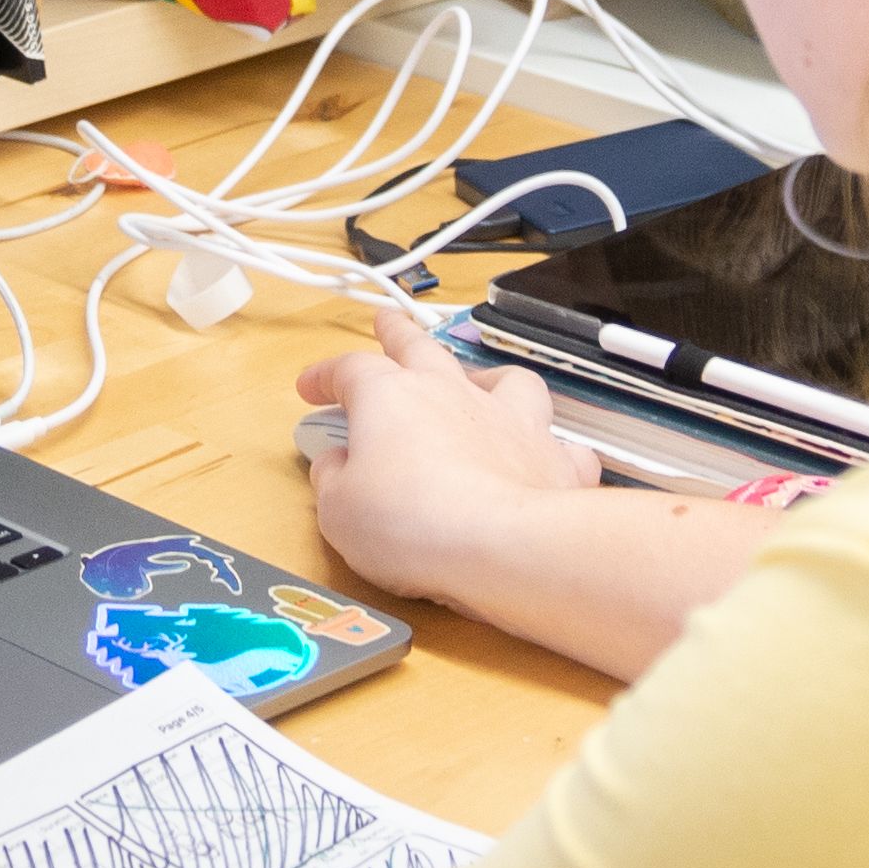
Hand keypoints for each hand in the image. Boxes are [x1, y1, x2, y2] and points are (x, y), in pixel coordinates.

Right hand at [293, 300, 591, 604]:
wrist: (500, 545)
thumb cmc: (409, 523)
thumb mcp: (339, 510)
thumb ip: (333, 479)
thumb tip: (334, 463)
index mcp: (390, 397)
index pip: (349, 369)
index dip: (326, 376)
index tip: (310, 388)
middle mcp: (452, 393)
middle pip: (422, 348)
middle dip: (398, 333)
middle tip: (387, 322)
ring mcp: (510, 420)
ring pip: (502, 378)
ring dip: (486, 377)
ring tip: (481, 382)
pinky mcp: (554, 458)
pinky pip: (558, 441)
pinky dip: (548, 445)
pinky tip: (545, 454)